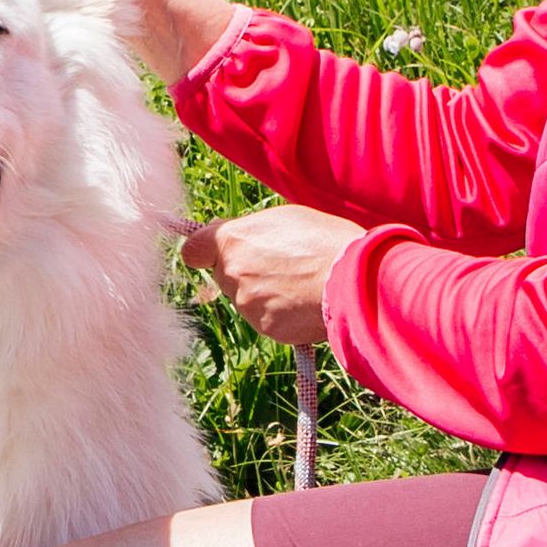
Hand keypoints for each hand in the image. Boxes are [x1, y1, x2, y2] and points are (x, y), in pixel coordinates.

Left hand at [178, 204, 354, 349]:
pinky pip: (267, 319)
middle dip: (245, 271)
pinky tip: (305, 301)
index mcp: (232, 241)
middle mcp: (232, 274)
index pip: (192, 251)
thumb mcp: (284, 218)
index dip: (203, 252)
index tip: (213, 251)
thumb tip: (225, 233)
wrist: (354, 279)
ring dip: (265, 293)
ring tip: (301, 281)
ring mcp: (247, 304)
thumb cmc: (324, 240)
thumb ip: (249, 229)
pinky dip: (281, 313)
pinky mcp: (266, 328)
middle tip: (281, 263)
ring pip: (247, 299)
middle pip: (225, 275)